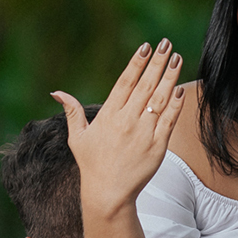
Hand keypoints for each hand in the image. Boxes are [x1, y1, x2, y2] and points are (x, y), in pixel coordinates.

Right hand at [52, 39, 184, 218]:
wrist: (109, 194)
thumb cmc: (92, 165)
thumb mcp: (77, 137)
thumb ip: (71, 111)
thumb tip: (57, 92)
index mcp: (108, 115)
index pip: (125, 82)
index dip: (136, 63)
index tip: (146, 46)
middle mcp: (127, 120)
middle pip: (145, 85)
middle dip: (157, 62)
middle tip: (167, 43)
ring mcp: (144, 132)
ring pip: (159, 99)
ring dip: (169, 77)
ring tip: (178, 58)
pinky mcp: (157, 145)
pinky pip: (169, 120)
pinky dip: (175, 104)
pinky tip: (180, 88)